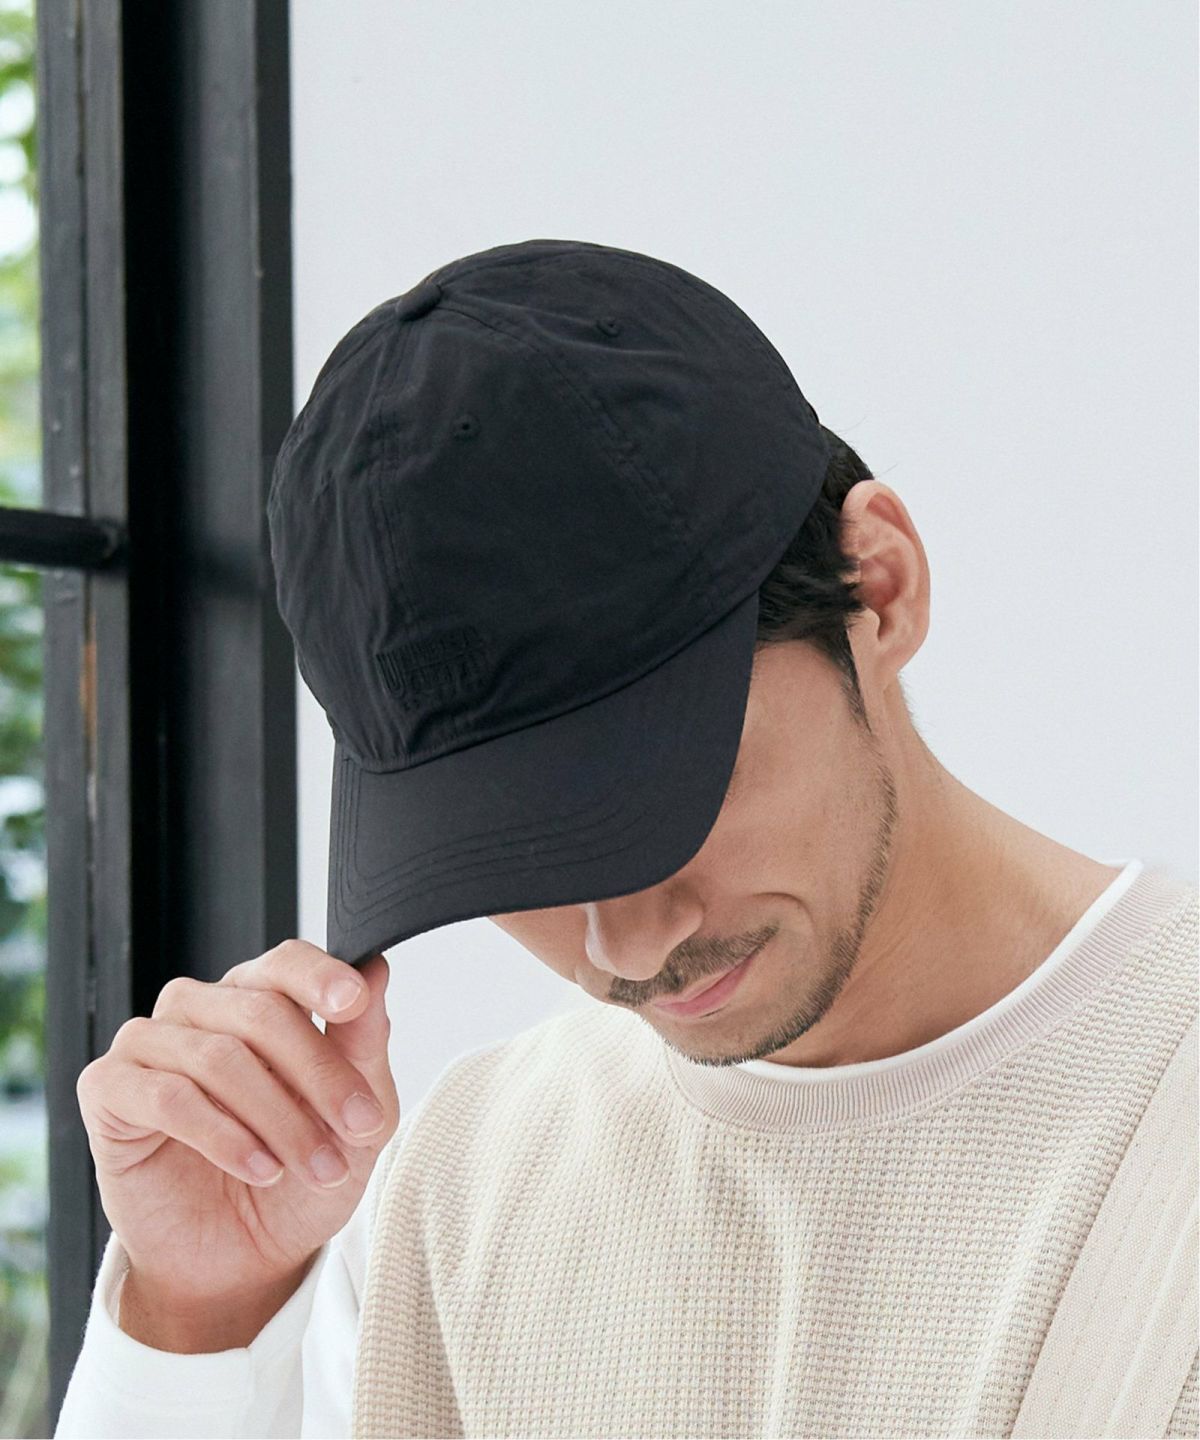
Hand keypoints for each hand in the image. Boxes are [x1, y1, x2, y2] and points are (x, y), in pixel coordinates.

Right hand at [75, 940, 397, 1307]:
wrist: (242, 1260)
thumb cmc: (297, 1177)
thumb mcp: (353, 1117)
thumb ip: (362, 1042)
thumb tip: (377, 969)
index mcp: (259, 998)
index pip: (285, 962)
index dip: (320, 977)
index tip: (353, 1000)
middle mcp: (201, 1008)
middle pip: (261, 1011)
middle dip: (320, 1075)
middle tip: (359, 1128)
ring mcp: (149, 1043)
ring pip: (219, 1057)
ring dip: (279, 1118)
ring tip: (315, 1166)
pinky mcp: (109, 1090)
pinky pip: (167, 1096)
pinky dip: (223, 1136)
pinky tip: (260, 1168)